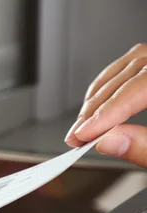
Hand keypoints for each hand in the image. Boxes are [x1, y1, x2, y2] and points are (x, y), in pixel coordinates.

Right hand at [65, 43, 146, 166]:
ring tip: (82, 125)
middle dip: (97, 109)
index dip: (107, 112)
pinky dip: (111, 86)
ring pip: (129, 66)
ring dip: (100, 97)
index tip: (83, 135)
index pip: (140, 86)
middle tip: (76, 136)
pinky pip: (133, 66)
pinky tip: (99, 105)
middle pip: (131, 75)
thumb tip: (108, 142)